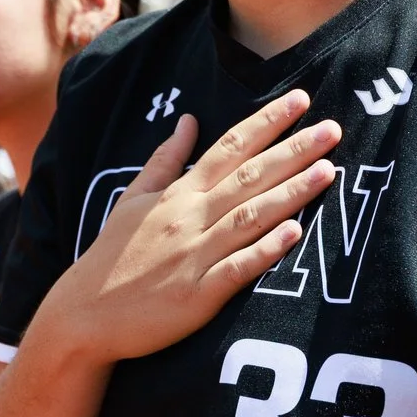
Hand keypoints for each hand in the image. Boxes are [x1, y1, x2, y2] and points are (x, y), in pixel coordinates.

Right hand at [39, 91, 339, 364]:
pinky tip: (295, 232)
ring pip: (250, 217)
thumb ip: (164, 161)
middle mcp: (189, 218)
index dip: (266, 123)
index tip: (300, 100)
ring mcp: (194, 256)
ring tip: (328, 171)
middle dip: (293, 151)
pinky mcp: (198, 295)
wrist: (84, 315)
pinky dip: (265, 250)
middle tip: (332, 129)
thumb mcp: (132, 199)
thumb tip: (189, 121)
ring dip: (290, 193)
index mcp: (177, 194)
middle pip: (248, 177)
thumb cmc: (112, 257)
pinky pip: (237, 269)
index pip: (228, 148)